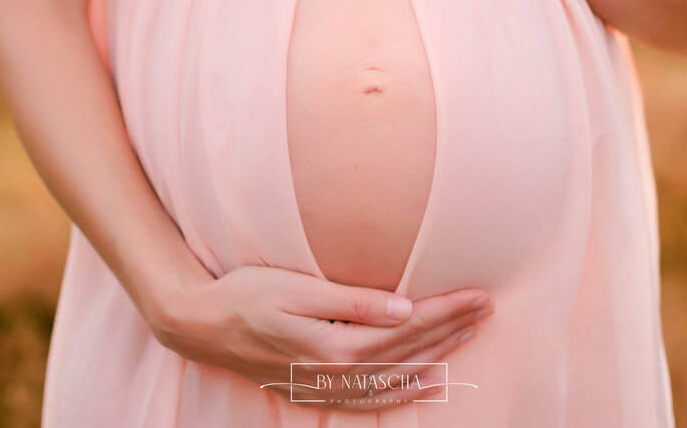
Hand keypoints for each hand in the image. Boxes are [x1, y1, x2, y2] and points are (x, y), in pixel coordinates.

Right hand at [147, 265, 493, 411]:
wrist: (199, 325)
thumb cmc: (244, 295)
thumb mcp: (296, 288)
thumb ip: (352, 302)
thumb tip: (404, 308)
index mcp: (336, 345)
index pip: (406, 326)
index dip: (445, 309)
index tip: (477, 293)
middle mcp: (337, 373)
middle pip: (410, 351)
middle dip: (452, 327)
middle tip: (487, 306)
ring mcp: (328, 386)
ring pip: (398, 376)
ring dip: (439, 354)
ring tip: (471, 333)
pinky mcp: (318, 389)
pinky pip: (373, 398)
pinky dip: (406, 391)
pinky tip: (431, 380)